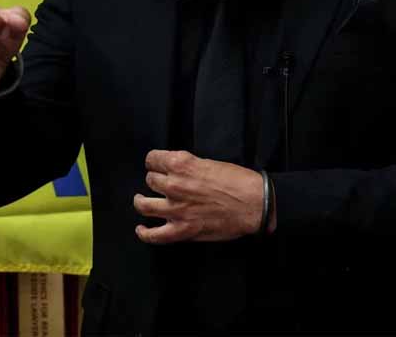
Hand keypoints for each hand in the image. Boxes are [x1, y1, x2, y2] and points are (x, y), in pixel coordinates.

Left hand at [133, 150, 275, 243]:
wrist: (254, 203)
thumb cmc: (238, 181)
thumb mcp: (210, 162)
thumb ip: (189, 167)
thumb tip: (177, 173)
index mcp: (182, 164)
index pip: (152, 159)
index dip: (154, 162)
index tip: (157, 165)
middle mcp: (174, 184)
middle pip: (150, 180)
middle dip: (155, 181)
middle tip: (161, 185)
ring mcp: (175, 209)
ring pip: (144, 205)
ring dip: (142, 202)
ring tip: (142, 201)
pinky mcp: (182, 230)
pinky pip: (154, 235)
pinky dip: (144, 233)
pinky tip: (141, 229)